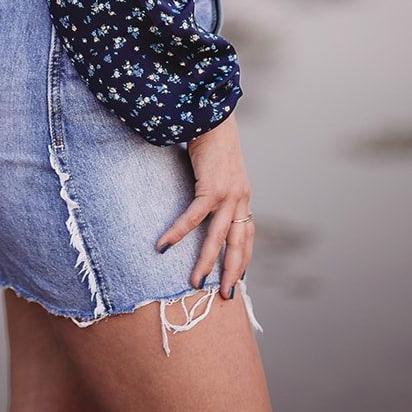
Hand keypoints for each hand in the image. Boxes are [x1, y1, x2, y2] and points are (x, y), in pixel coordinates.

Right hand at [156, 113, 253, 300]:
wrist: (213, 115)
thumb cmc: (211, 141)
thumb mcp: (218, 171)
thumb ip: (214, 189)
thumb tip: (200, 203)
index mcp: (243, 197)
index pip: (247, 235)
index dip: (243, 259)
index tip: (236, 279)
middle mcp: (240, 199)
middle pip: (238, 245)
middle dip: (231, 272)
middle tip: (224, 296)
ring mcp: (228, 194)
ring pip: (218, 238)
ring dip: (204, 262)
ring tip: (193, 283)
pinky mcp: (212, 186)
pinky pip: (194, 216)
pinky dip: (178, 232)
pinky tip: (164, 245)